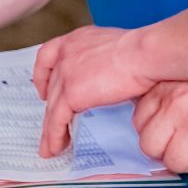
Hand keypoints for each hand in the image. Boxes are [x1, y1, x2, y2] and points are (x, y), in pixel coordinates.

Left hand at [32, 25, 154, 157]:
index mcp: (77, 40)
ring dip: (49, 130)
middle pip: (50, 88)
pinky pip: (57, 119)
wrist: (144, 54)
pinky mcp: (71, 92)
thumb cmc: (143, 52)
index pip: (48, 55)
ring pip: (51, 107)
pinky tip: (56, 147)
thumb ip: (102, 61)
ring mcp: (66, 73)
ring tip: (50, 147)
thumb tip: (106, 79)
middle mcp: (66, 54)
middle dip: (49, 109)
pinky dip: (54, 136)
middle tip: (51, 125)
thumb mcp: (114, 48)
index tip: (44, 89)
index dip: (43, 75)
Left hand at [133, 76, 187, 179]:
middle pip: (151, 147)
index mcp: (166, 86)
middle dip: (167, 150)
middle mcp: (177, 106)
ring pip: (175, 163)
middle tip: (186, 144)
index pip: (140, 122)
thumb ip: (169, 86)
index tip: (170, 130)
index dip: (156, 131)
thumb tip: (154, 109)